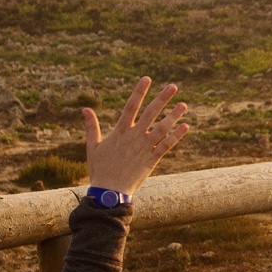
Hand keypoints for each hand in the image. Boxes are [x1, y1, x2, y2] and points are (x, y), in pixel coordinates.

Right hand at [83, 79, 188, 194]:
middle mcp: (134, 137)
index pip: (131, 106)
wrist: (109, 192)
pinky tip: (185, 126)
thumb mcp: (92, 146)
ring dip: (173, 116)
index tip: (147, 79)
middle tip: (173, 87)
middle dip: (162, 99)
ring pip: (162, 128)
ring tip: (184, 104)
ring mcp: (144, 148)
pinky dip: (176, 136)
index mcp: (120, 132)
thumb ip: (91, 127)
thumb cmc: (100, 169)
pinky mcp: (152, 160)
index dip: (139, 92)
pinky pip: (166, 146)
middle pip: (150, 113)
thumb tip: (85, 109)